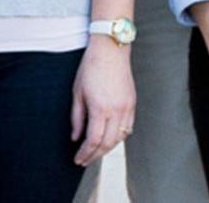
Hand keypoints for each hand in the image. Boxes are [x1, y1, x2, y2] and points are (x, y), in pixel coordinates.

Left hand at [71, 37, 134, 166]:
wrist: (111, 48)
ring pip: (120, 138)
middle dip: (95, 155)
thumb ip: (77, 117)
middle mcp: (117, 110)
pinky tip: (110, 138)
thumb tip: (76, 137)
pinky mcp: (133, 102)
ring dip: (107, 148)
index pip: (94, 140)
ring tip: (96, 151)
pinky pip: (128, 127)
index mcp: (101, 108)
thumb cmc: (91, 66)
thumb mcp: (78, 92)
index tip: (78, 159)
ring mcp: (127, 107)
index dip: (85, 153)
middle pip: (108, 144)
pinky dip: (118, 137)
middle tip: (85, 160)